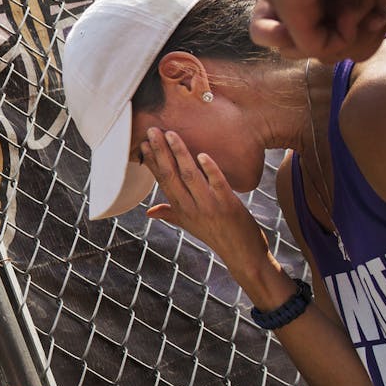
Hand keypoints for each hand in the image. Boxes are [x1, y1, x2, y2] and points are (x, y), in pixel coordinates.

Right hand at [139, 128, 270, 278]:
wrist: (242, 255)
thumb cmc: (217, 236)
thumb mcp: (190, 226)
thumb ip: (170, 215)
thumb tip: (149, 212)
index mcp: (180, 209)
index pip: (161, 181)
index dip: (152, 162)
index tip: (143, 143)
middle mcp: (190, 207)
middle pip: (170, 175)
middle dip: (160, 151)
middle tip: (152, 130)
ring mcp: (208, 206)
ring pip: (189, 176)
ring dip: (179, 153)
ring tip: (171, 134)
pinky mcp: (227, 205)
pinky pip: (217, 183)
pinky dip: (209, 169)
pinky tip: (202, 154)